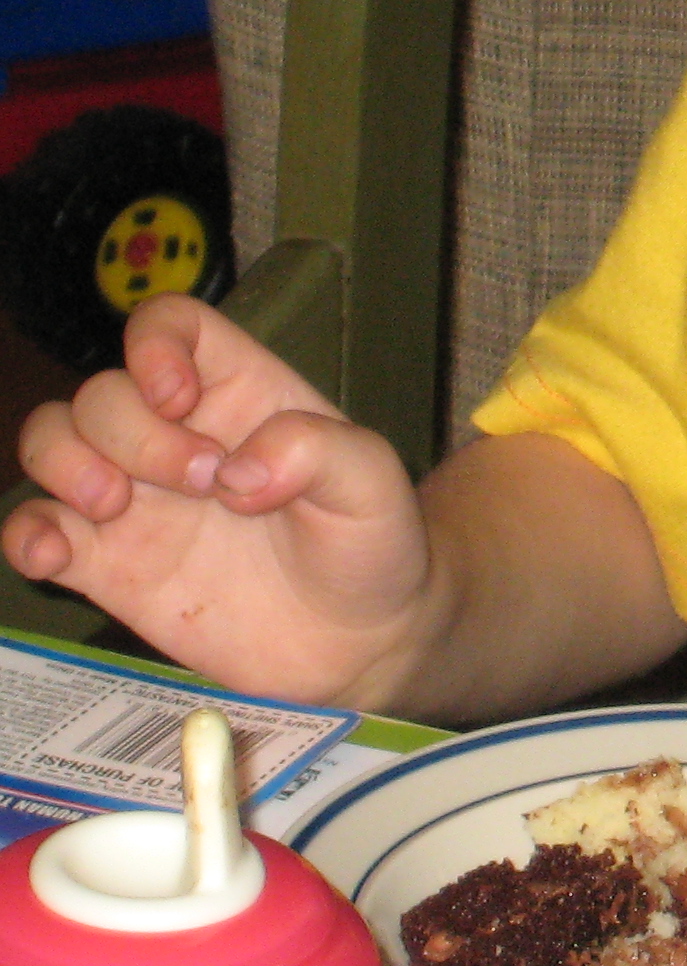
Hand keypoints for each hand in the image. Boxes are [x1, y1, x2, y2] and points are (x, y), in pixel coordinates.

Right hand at [5, 295, 435, 704]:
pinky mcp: (107, 565)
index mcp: (239, 394)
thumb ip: (319, 453)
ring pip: (50, 443)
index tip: (178, 397)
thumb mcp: (374, 483)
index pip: (167, 325)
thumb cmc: (369, 544)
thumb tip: (237, 475)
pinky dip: (25, 534)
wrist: (356, 640)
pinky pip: (33, 531)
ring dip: (64, 465)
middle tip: (200, 484)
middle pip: (101, 392)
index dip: (153, 344)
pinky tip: (54, 556)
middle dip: (132, 432)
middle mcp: (175, 436)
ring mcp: (136, 499)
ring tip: (117, 509)